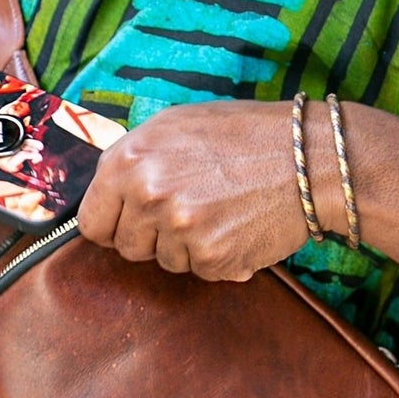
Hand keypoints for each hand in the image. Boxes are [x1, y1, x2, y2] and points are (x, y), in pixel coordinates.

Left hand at [76, 100, 307, 280]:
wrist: (307, 157)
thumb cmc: (243, 134)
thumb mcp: (176, 126)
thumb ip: (135, 160)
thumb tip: (107, 197)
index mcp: (129, 158)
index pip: (92, 221)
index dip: (113, 223)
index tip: (131, 221)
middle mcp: (147, 193)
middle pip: (126, 247)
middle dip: (151, 237)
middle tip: (188, 210)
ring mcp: (179, 228)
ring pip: (164, 261)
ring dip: (187, 246)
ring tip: (220, 209)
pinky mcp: (212, 257)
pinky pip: (199, 271)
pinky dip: (217, 257)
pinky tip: (237, 225)